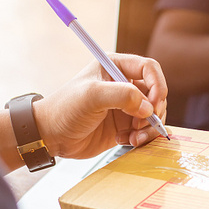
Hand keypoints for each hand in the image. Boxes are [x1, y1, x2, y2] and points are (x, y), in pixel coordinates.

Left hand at [33, 53, 167, 158]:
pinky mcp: (125, 125)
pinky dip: (143, 137)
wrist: (51, 135)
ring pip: (154, 114)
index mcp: (115, 67)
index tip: (153, 104)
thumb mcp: (92, 96)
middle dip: (154, 111)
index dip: (158, 85)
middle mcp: (124, 84)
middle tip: (140, 125)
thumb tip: (148, 107)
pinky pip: (146, 130)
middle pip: (156, 93)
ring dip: (149, 128)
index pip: (149, 69)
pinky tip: (127, 141)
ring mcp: (126, 106)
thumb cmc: (65, 109)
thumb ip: (122, 96)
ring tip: (133, 138)